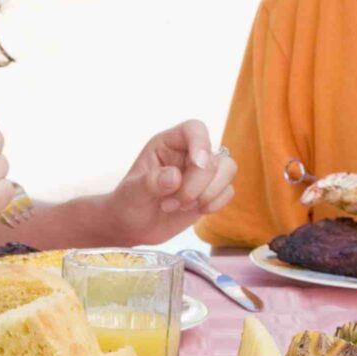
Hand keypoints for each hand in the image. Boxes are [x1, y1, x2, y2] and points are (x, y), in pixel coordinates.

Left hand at [98, 120, 238, 245]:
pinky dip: (215, 204)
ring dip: (208, 194)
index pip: (194, 129)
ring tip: (182, 207)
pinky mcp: (211, 191)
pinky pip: (228, 191)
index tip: (197, 165)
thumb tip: (174, 176)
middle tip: (171, 204)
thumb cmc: (128, 203)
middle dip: (197, 185)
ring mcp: (202, 173)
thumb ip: (150, 183)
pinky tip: (194, 211)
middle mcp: (189, 153)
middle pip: (214, 157)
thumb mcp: (131, 194)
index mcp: (168, 144)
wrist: (133, 226)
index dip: (200, 143)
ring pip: (228, 170)